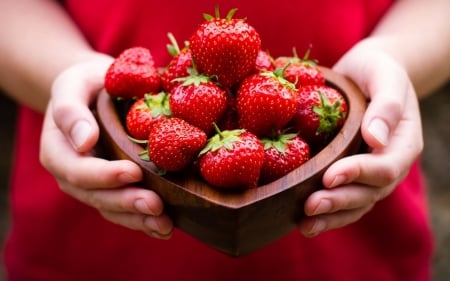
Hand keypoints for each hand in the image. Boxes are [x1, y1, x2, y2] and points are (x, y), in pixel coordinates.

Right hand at [40, 57, 173, 238]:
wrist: (98, 91)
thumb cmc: (86, 84)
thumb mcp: (73, 85)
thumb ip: (70, 110)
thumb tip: (83, 142)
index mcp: (58, 150)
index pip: (78, 170)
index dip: (105, 175)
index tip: (134, 172)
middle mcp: (72, 174)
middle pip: (97, 196)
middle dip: (127, 202)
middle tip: (156, 205)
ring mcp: (93, 186)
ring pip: (112, 209)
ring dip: (139, 220)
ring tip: (164, 225)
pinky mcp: (112, 189)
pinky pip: (124, 210)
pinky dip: (144, 220)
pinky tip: (164, 226)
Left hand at [299, 39, 422, 236]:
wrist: (369, 73)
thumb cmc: (378, 70)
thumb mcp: (386, 76)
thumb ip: (386, 106)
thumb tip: (376, 140)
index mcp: (404, 143)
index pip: (385, 167)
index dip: (358, 174)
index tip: (329, 176)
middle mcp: (389, 163)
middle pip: (369, 193)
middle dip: (339, 202)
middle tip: (310, 207)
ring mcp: (371, 173)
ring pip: (356, 204)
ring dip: (331, 217)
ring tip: (305, 226)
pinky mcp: (352, 175)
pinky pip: (344, 199)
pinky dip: (327, 213)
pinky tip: (304, 222)